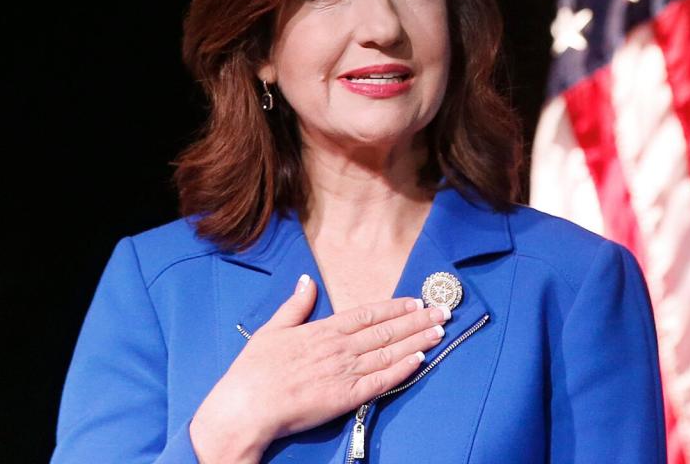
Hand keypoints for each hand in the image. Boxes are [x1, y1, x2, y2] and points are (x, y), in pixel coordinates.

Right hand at [189, 274, 450, 462]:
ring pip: (390, 352)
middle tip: (443, 311)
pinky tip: (420, 359)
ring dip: (418, 340)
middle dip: (418, 320)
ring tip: (439, 331)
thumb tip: (306, 281)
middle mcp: (340, 348)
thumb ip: (295, 306)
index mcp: (323, 330)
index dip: (396, 307)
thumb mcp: (272, 329)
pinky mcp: (347, 398)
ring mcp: (345, 372)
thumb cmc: (254, 371)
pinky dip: (403, 369)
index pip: (369, 314)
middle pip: (387, 330)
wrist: (246, 408)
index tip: (417, 300)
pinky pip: (382, 381)